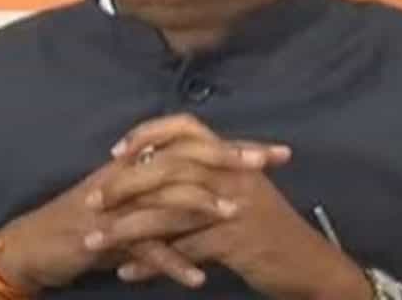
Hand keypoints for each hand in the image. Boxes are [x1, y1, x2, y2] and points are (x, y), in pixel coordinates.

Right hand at [0, 132, 291, 293]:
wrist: (32, 247)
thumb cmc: (86, 226)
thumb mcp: (130, 203)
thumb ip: (166, 192)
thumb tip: (212, 188)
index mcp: (139, 164)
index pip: (194, 146)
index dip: (235, 147)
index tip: (275, 152)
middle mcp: (130, 175)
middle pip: (185, 159)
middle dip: (228, 160)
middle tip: (266, 165)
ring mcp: (116, 204)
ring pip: (164, 197)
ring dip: (201, 206)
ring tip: (235, 215)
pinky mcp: (103, 236)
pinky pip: (143, 247)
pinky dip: (171, 262)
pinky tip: (198, 277)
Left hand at [96, 114, 372, 299]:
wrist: (310, 265)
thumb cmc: (269, 230)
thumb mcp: (243, 193)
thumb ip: (208, 177)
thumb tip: (161, 167)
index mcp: (233, 158)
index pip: (186, 127)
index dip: (149, 133)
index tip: (116, 151)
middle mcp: (233, 174)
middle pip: (168, 168)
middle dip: (123, 185)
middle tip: (91, 202)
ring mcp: (235, 207)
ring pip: (168, 212)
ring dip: (126, 229)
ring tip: (95, 242)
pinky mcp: (234, 241)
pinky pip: (183, 250)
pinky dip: (152, 264)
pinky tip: (127, 274)